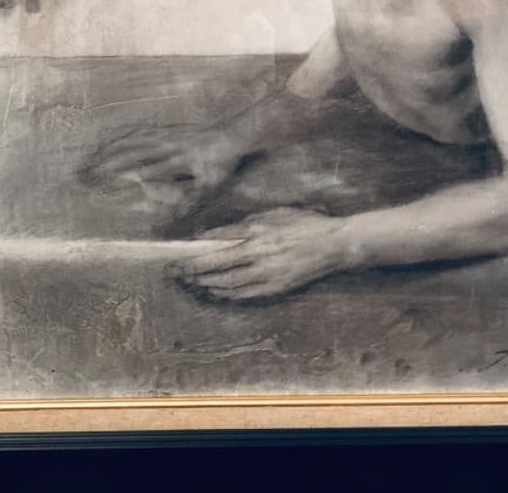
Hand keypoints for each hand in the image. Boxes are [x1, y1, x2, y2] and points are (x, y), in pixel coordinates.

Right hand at [81, 122, 241, 216]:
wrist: (232, 134)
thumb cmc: (222, 163)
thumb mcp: (211, 185)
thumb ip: (191, 201)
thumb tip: (173, 219)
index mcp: (179, 159)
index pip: (146, 170)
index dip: (124, 177)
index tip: (104, 185)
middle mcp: (169, 145)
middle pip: (133, 152)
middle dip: (108, 163)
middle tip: (86, 174)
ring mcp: (167, 134)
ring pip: (133, 140)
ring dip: (111, 149)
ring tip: (90, 160)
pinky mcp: (167, 128)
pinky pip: (141, 131)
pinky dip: (123, 137)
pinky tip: (110, 142)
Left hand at [169, 208, 347, 300]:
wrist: (333, 245)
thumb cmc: (304, 224)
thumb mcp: (275, 214)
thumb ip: (248, 223)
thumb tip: (220, 234)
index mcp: (258, 231)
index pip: (217, 240)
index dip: (195, 247)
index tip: (179, 250)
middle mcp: (259, 253)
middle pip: (215, 264)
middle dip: (191, 268)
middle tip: (173, 270)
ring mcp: (266, 274)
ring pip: (226, 283)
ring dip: (204, 283)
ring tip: (188, 281)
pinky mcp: (274, 288)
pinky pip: (242, 294)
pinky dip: (224, 293)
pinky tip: (213, 291)